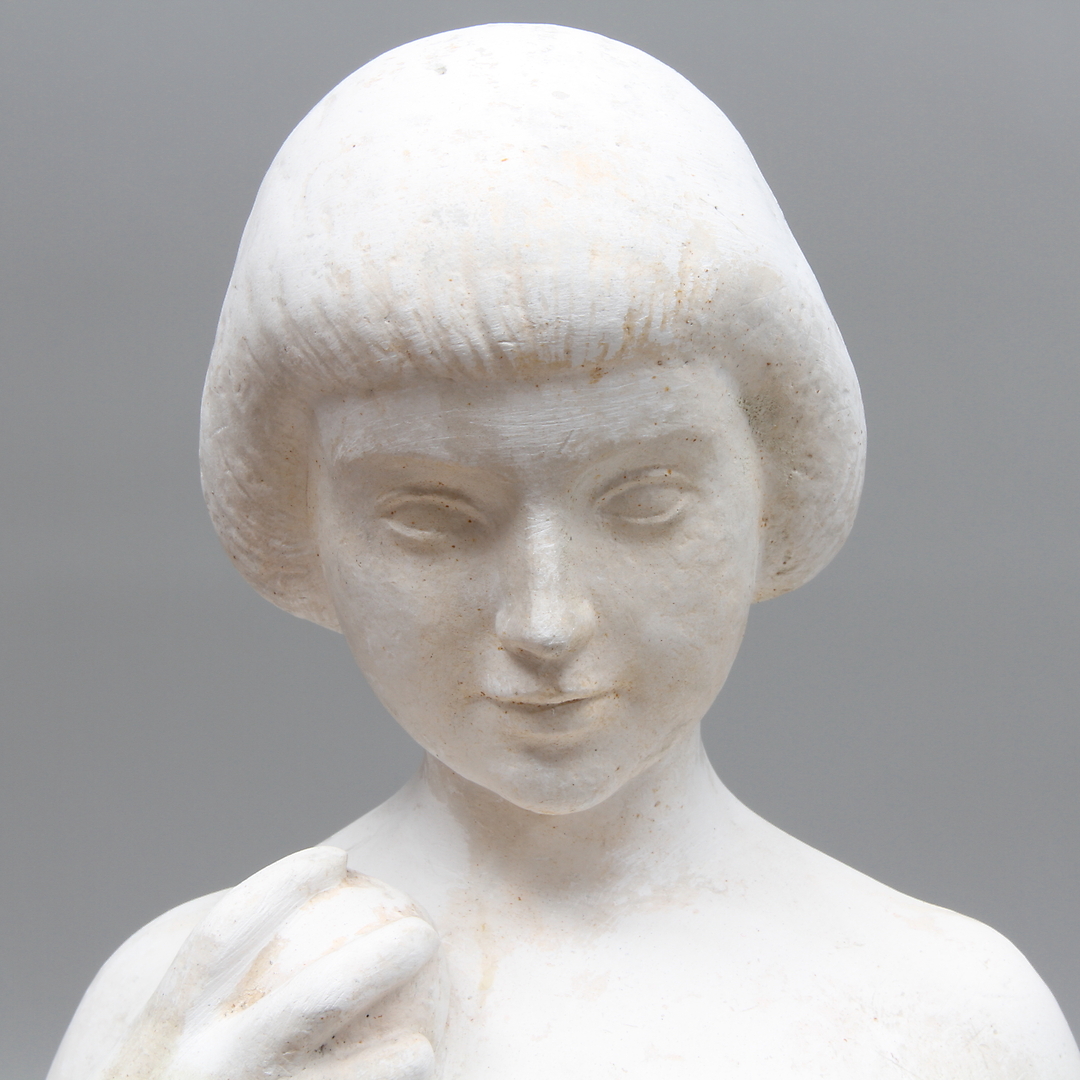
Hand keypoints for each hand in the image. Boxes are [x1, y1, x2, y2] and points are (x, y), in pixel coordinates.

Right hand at [102, 846, 444, 1079]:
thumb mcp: (159, 1051)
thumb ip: (211, 994)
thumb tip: (292, 917)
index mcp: (162, 1030)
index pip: (222, 939)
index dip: (282, 886)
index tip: (338, 858)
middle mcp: (198, 1069)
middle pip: (309, 1005)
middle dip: (374, 965)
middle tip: (424, 933)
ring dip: (389, 1061)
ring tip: (426, 1042)